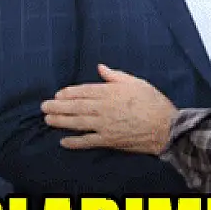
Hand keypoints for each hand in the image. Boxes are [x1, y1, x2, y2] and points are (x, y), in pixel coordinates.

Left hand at [43, 64, 176, 155]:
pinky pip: (88, 141)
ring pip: (77, 123)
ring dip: (60, 121)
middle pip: (75, 107)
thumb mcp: (137, 82)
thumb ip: (116, 76)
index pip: (83, 91)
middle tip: (44, 107)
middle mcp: (104, 108)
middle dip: (57, 107)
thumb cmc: (154, 102)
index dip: (68, 93)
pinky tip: (63, 142)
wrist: (167, 127)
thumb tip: (100, 67)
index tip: (58, 94)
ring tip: (48, 120)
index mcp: (110, 92)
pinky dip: (74, 142)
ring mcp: (105, 125)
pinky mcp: (109, 140)